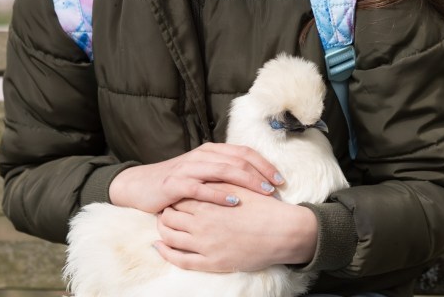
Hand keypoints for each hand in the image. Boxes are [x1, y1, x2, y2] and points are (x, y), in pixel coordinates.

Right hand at [108, 143, 283, 212]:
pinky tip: (235, 201)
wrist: (140, 186)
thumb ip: (222, 174)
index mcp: (210, 152)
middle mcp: (202, 156)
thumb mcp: (200, 174)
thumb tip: (253, 183)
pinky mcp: (176, 184)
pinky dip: (220, 194)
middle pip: (238, 160)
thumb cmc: (174, 183)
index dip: (264, 164)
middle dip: (261, 173)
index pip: (243, 152)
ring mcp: (188, 168)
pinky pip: (201, 187)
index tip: (281, 179)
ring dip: (247, 181)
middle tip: (278, 187)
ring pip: (224, 170)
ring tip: (264, 192)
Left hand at [153, 183, 317, 271]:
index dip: (172, 196)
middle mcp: (202, 223)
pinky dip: (166, 253)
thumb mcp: (237, 188)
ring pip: (170, 237)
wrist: (283, 232)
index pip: (177, 197)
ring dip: (162, 230)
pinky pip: (180, 260)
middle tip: (164, 209)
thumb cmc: (263, 208)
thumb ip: (215, 184)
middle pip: (169, 215)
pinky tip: (159, 247)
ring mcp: (205, 245)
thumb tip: (199, 179)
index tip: (172, 195)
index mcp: (208, 203)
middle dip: (164, 211)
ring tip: (162, 226)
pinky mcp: (211, 263)